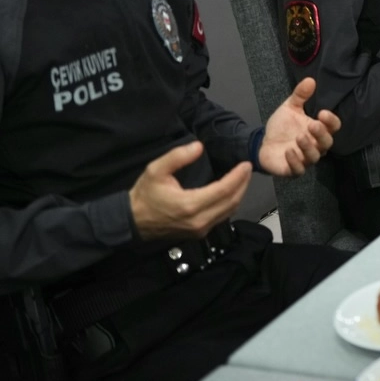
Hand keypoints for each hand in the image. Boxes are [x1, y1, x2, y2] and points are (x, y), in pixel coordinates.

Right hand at [129, 141, 251, 239]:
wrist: (132, 221)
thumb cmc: (145, 195)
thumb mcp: (156, 170)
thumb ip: (177, 156)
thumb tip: (198, 146)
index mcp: (190, 205)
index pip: (224, 190)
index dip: (238, 176)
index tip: (246, 164)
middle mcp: (199, 220)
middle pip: (231, 201)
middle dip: (243, 184)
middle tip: (247, 169)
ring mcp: (200, 230)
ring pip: (229, 211)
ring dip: (239, 194)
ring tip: (242, 178)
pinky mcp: (199, 234)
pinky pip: (221, 218)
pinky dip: (230, 204)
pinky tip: (231, 192)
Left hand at [258, 77, 340, 176]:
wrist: (263, 143)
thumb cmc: (282, 126)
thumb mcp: (290, 108)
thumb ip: (300, 95)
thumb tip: (310, 80)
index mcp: (318, 130)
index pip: (333, 127)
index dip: (331, 121)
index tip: (322, 112)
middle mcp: (315, 146)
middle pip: (327, 143)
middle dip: (321, 135)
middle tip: (312, 125)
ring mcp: (304, 159)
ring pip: (314, 157)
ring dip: (308, 147)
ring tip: (299, 137)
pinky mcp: (292, 170)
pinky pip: (298, 170)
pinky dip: (295, 162)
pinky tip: (288, 152)